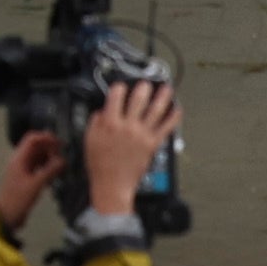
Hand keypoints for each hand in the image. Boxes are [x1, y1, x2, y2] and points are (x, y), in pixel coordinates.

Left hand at [0, 131, 64, 230]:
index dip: (46, 138)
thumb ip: (49, 171)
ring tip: (61, 166)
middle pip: (36, 147)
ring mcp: (23, 168)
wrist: (8, 214)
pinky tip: (56, 174)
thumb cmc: (18, 199)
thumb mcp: (35, 185)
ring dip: (50, 158)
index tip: (60, 144)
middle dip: (50, 148)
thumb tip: (62, 160)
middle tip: (62, 158)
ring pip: (39, 156)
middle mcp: (20, 160)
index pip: (32, 139)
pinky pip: (39, 166)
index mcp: (18, 159)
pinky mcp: (27, 177)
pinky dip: (48, 167)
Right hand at [81, 79, 178, 217]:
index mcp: (110, 123)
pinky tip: (177, 110)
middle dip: (144, 87)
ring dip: (163, 97)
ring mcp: (142, 134)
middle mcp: (128, 126)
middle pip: (139, 100)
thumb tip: (103, 111)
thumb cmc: (100, 164)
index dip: (119, 87)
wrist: (113, 183)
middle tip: (147, 82)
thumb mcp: (89, 139)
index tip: (121, 86)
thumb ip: (95, 122)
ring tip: (167, 89)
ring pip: (156, 110)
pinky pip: (166, 128)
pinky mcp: (153, 144)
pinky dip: (173, 118)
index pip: (116, 96)